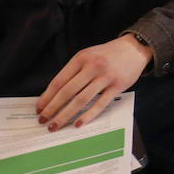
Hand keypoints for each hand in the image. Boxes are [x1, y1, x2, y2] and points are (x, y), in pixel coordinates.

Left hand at [36, 35, 151, 130]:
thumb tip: (55, 95)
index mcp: (81, 58)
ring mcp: (106, 76)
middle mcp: (93, 66)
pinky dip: (88, 115)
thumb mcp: (88, 55)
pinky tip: (78, 123)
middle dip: (52, 108)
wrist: (134, 48)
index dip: (47, 97)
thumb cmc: (108, 54)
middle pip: (67, 92)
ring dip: (66, 115)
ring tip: (56, 125)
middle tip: (43, 120)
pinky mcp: (118, 86)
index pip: (59, 81)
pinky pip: (100, 104)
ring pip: (81, 100)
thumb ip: (74, 71)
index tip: (39, 108)